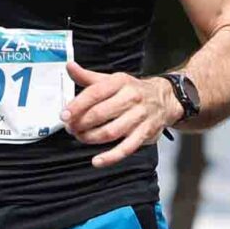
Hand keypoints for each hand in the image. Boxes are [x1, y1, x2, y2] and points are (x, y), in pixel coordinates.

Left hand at [63, 63, 178, 167]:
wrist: (165, 98)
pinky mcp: (146, 133)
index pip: (95, 93)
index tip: (64, 115)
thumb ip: (88, 77)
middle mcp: (132, 98)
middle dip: (81, 124)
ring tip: (81, 137)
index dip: (77, 105)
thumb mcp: (112, 80)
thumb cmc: (133, 90)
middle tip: (71, 128)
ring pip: (111, 132)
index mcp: (120, 82)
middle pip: (100, 114)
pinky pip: (127, 147)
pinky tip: (97, 161)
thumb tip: (69, 67)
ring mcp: (139, 117)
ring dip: (91, 138)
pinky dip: (111, 156)